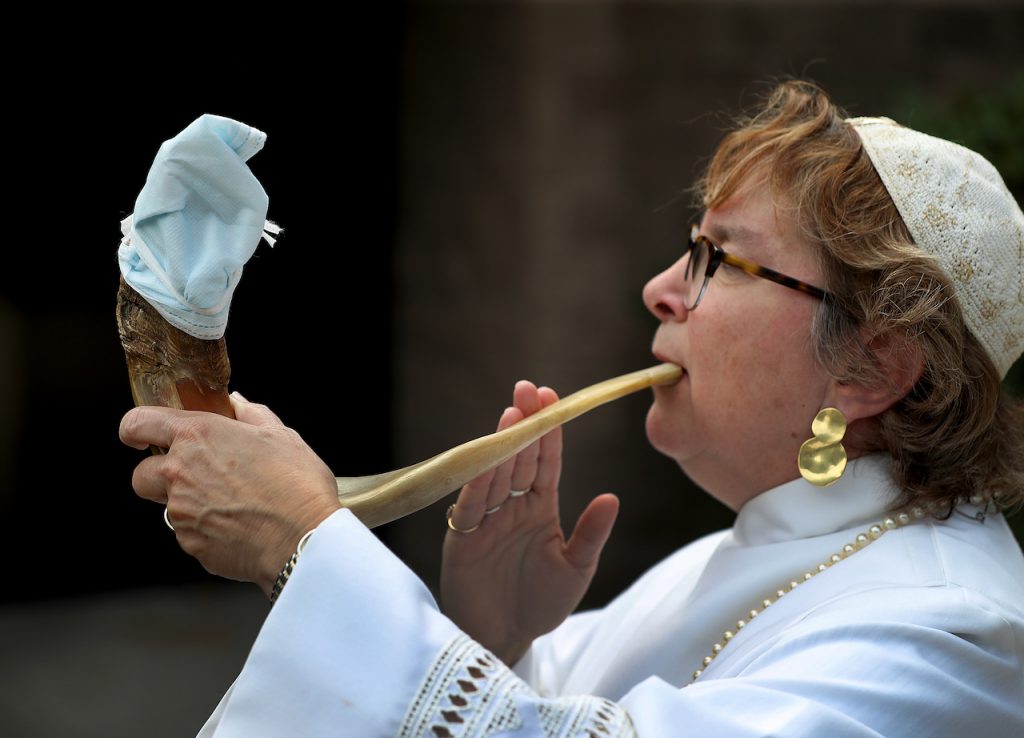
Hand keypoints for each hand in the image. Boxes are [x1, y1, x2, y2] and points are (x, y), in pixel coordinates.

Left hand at [119, 393, 340, 596]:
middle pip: (141, 474)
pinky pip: (189, 534)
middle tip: (194, 476)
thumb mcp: (280, 435)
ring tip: (231, 504)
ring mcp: (182, 512)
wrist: (304, 537)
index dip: (133, 428)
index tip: (138, 435)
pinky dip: (207, 530)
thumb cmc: (297, 484)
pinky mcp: (191, 544)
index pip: (138, 423)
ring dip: (190, 504)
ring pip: (169, 507)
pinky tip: (239, 525)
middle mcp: (180, 472)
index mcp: (198, 436)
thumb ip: (250, 414)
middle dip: (159, 475)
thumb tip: (237, 403)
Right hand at [441, 381, 618, 664]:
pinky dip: (477, 480)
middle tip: (529, 389)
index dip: (549, 430)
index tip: (553, 397)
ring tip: (512, 414)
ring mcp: (487, 518)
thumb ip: (591, 534)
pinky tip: (485, 456)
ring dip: (503, 444)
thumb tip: (612, 497)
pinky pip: (471, 504)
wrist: (503, 638)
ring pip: (496, 473)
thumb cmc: (540, 604)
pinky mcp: (463, 536)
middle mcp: (512, 506)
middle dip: (525, 424)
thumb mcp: (575, 569)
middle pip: (519, 458)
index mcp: (540, 508)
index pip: (546, 462)